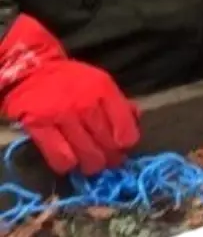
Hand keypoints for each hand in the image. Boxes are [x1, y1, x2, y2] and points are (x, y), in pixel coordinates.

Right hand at [0, 15, 140, 175]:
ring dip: (91, 165)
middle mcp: (85, 104)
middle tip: (106, 159)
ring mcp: (61, 116)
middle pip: (108, 147)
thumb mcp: (101, 82)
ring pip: (87, 157)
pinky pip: (61, 159)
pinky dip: (68, 165)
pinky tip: (69, 160)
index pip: (126, 133)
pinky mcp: (40, 127)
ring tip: (89, 162)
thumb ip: (119, 104)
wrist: (32, 71)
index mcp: (104, 91)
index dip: (126, 144)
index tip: (121, 146)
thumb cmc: (71, 79)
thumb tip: (136, 124)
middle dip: (110, 158)